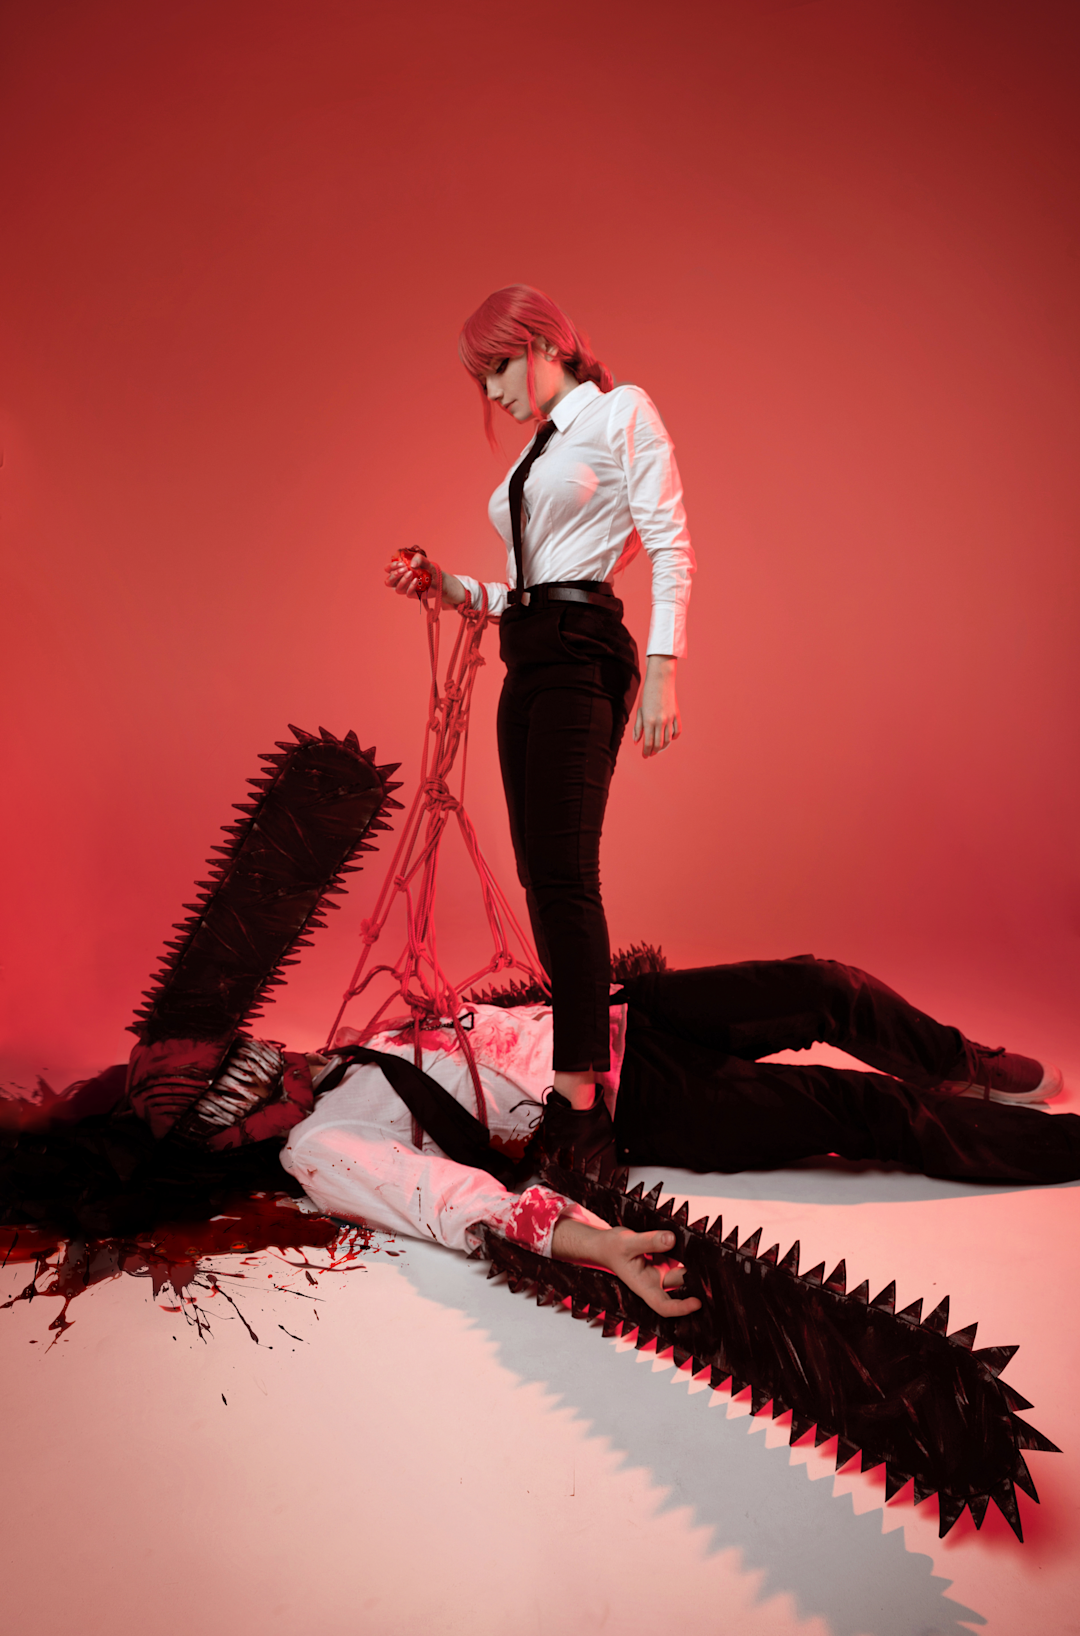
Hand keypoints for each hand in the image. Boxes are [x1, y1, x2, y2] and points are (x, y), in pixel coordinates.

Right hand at [384, 551, 466, 609]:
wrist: (441, 581)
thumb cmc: (431, 571)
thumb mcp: (427, 562)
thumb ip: (419, 559)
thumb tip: (412, 565)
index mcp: (400, 571)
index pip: (388, 569)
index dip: (391, 567)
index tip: (401, 564)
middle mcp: (401, 580)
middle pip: (388, 581)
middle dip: (395, 575)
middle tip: (404, 569)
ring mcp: (406, 588)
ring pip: (397, 589)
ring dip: (402, 581)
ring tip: (410, 574)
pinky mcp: (413, 595)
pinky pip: (407, 594)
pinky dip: (410, 587)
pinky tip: (416, 581)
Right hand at [551, 1219, 701, 1317]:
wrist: (603, 1244)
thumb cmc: (610, 1248)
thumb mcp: (627, 1242)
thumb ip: (649, 1242)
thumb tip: (672, 1239)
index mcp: (643, 1286)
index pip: (664, 1305)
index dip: (681, 1308)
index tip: (698, 1303)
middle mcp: (654, 1282)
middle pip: (679, 1286)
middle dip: (696, 1283)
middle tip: (713, 1271)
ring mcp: (659, 1272)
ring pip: (680, 1271)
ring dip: (693, 1265)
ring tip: (707, 1254)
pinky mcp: (662, 1260)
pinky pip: (677, 1258)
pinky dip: (686, 1253)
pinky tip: (695, 1244)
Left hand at [633, 654, 680, 757]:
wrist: (660, 680)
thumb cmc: (647, 694)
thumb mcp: (640, 710)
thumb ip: (638, 727)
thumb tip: (637, 742)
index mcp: (648, 720)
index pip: (648, 742)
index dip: (646, 751)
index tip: (644, 755)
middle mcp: (660, 721)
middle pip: (658, 744)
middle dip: (653, 751)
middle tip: (650, 754)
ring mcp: (670, 718)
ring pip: (668, 740)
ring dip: (663, 746)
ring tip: (658, 748)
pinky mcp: (677, 714)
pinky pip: (677, 731)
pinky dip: (673, 737)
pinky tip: (669, 738)